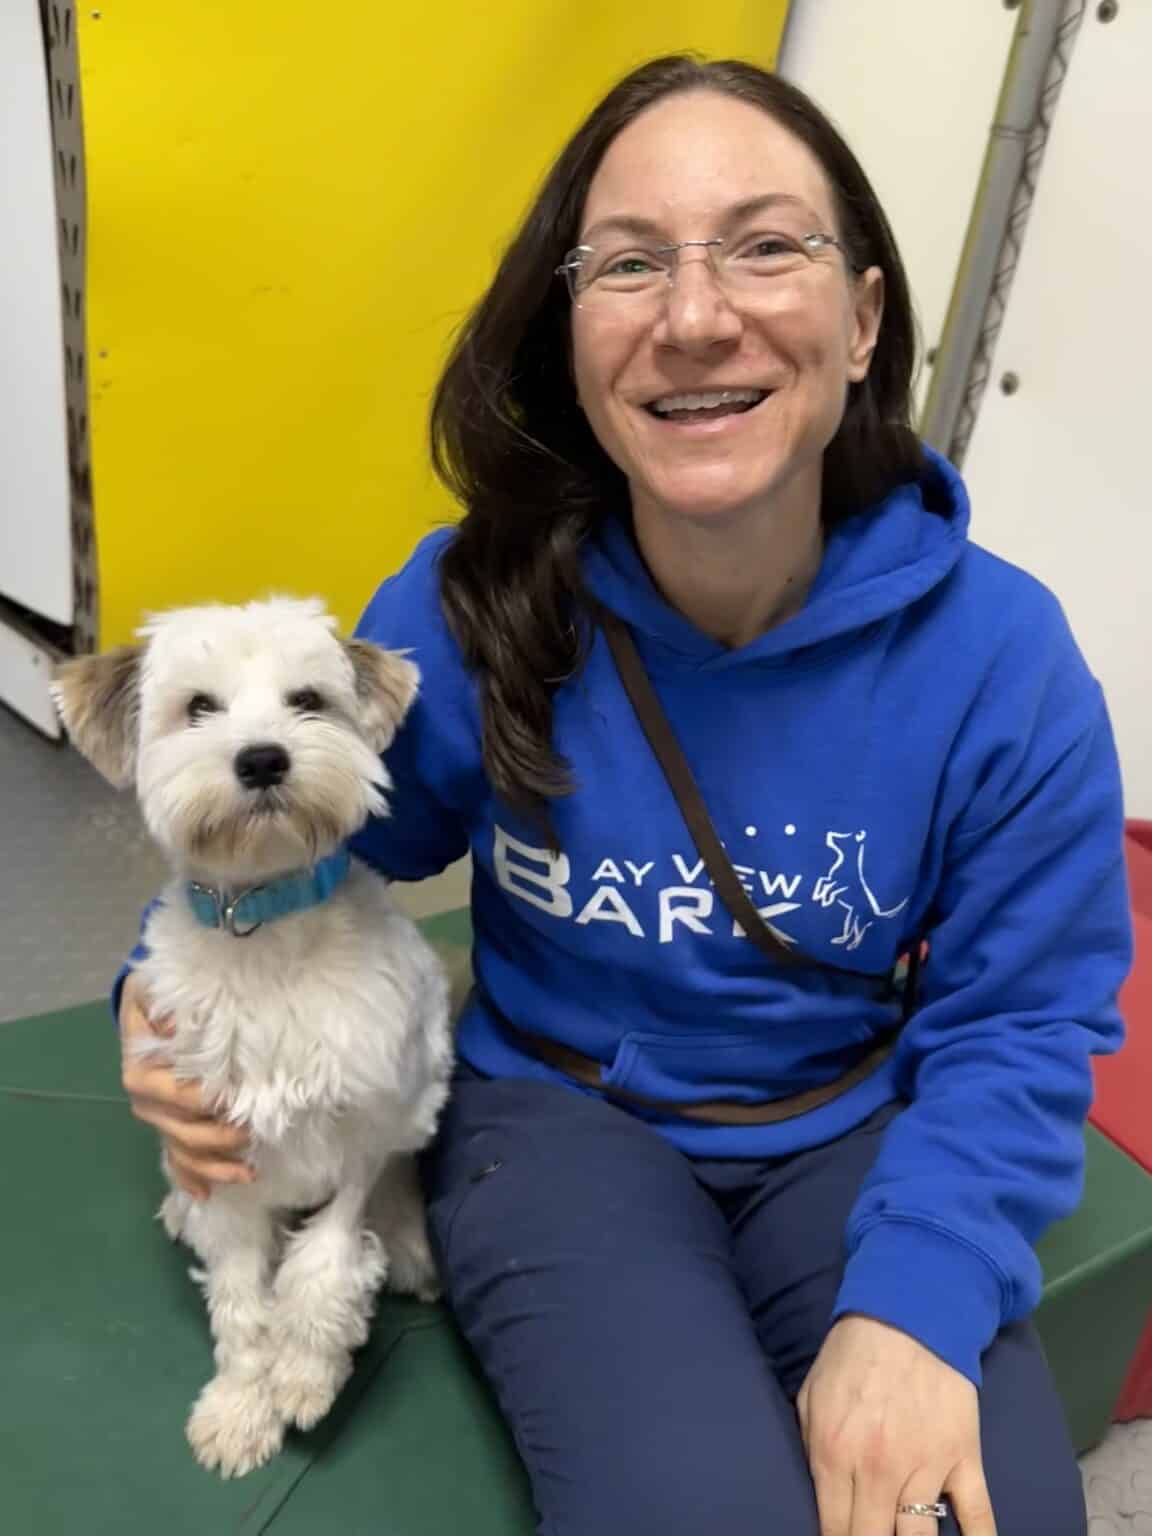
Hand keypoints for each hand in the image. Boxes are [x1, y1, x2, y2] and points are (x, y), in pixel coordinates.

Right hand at [119, 971, 252, 1200]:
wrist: (148, 1006)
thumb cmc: (157, 998)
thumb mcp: (155, 989)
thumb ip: (163, 1004)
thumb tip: (176, 1026)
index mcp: (141, 1072)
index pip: (176, 1096)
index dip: (203, 1102)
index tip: (233, 1101)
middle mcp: (146, 1102)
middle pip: (182, 1130)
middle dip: (217, 1139)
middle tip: (250, 1135)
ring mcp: (158, 1118)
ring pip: (183, 1151)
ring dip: (214, 1166)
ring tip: (248, 1172)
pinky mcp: (169, 1126)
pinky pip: (177, 1159)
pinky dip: (192, 1177)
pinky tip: (208, 1194)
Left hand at [797, 1315, 995, 1535]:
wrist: (907, 1313)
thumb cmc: (851, 1355)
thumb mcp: (811, 1397)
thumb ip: (812, 1451)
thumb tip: (820, 1498)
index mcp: (834, 1454)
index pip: (835, 1533)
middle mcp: (879, 1470)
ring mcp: (925, 1467)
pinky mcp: (964, 1458)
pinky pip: (977, 1517)